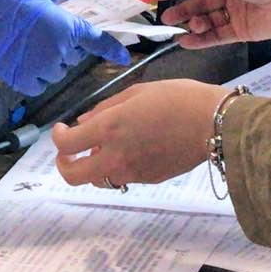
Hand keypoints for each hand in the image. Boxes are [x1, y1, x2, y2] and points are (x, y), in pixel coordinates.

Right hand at [0, 0, 129, 95]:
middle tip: (40, 40)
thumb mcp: (43, 1)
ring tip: (25, 50)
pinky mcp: (22, 79)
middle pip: (71, 60)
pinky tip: (20, 64)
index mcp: (67, 27)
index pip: (95, 41)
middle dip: (60, 53)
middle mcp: (60, 49)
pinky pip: (38, 86)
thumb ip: (57, 20)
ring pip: (54, 75)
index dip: (111, 50)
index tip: (123, 58)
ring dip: (45, 67)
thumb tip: (60, 30)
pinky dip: (32, 79)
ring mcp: (41, 66)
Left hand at [52, 80, 227, 187]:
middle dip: (64, 165)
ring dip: (92, 166)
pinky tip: (131, 149)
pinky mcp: (148, 179)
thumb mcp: (138, 91)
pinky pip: (123, 177)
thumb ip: (106, 108)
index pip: (66, 145)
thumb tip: (85, 122)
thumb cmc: (177, 98)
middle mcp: (115, 155)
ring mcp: (132, 172)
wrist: (213, 124)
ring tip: (102, 149)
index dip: (57, 137)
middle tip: (68, 153)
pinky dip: (118, 166)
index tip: (61, 129)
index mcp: (109, 129)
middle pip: (73, 176)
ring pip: (98, 180)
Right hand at [150, 0, 270, 47]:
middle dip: (182, 9)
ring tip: (182, 27)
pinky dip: (201, 39)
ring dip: (193, 23)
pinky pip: (216, 36)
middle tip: (165, 17)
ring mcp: (235, 13)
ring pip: (207, 19)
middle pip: (200, 1)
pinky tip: (186, 41)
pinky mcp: (241, 32)